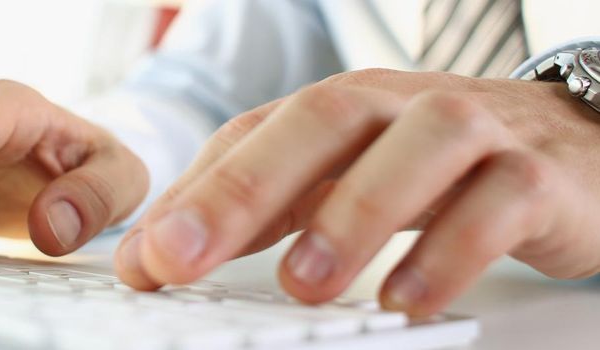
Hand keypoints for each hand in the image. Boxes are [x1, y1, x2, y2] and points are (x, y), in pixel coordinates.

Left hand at [114, 69, 599, 315]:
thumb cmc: (430, 161)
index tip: (144, 258)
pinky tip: (407, 299)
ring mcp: (471, 134)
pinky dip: (451, 250)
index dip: (193, 194)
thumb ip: (255, 209)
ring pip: (415, 152)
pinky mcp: (534, 175)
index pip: (251, 137)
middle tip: (184, 257)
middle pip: (319, 125)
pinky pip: (496, 203)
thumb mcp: (336, 174)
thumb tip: (153, 257)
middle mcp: (397, 108)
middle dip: (244, 190)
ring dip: (352, 217)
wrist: (567, 140)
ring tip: (301, 286)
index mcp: (338, 108)